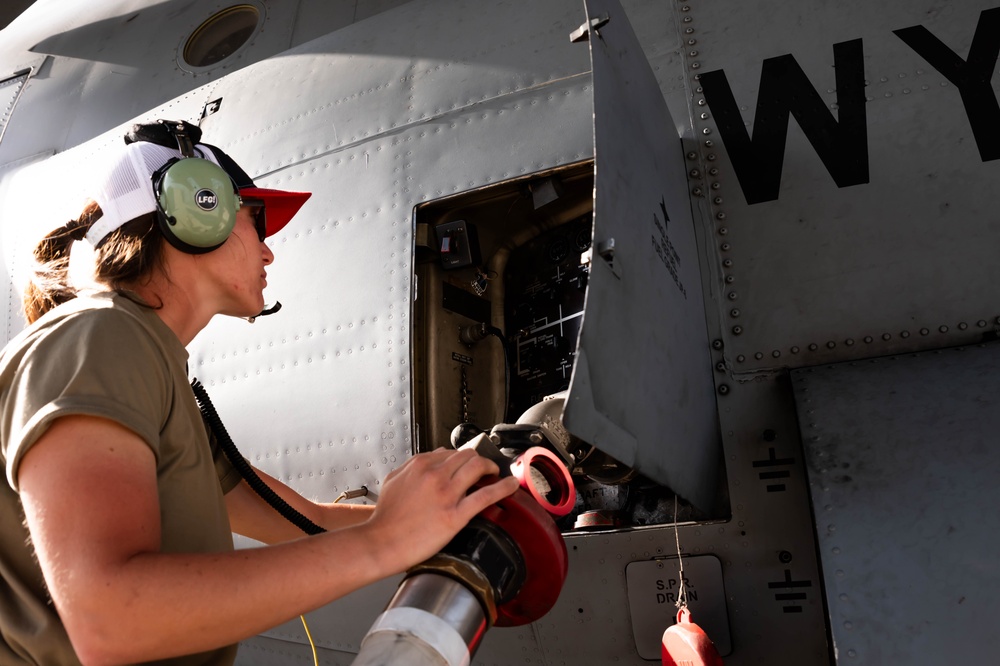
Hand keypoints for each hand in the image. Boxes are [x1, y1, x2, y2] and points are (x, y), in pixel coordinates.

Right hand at [366, 448, 519, 570]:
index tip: (468, 464)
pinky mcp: (455, 515)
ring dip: (492, 467)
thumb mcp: (394, 480)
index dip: (462, 458)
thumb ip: (412, 467)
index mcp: (420, 465)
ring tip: (497, 473)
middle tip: (486, 467)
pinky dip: (503, 487)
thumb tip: (430, 459)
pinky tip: (510, 485)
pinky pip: (486, 495)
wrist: (380, 542)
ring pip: (478, 467)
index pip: (449, 452)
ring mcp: (446, 493)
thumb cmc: (385, 518)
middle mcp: (435, 474)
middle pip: (468, 455)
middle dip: (479, 459)